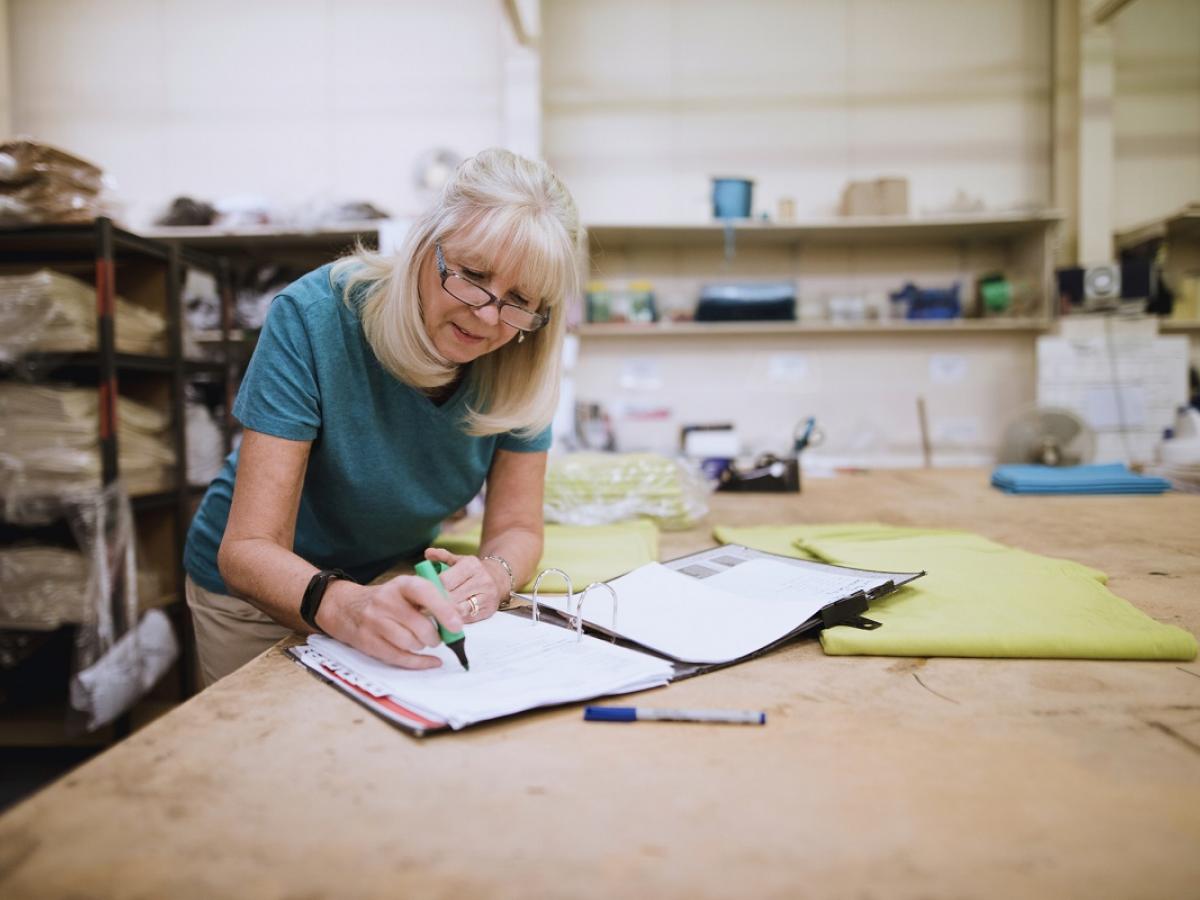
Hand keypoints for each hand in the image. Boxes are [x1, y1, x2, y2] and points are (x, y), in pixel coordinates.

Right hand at [318, 575, 463, 669]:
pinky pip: (399, 658)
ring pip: (411, 643)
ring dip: (423, 646)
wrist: (345, 607)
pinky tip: (430, 661)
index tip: (457, 626)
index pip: (425, 592)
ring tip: (422, 641)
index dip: (443, 610)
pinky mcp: (368, 641)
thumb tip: (457, 617)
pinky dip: (419, 663)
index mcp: (401, 584)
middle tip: (437, 637)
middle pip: (420, 626)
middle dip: (435, 636)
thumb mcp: (406, 590)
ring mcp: (374, 622)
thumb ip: (431, 599)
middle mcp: (386, 601)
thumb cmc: (387, 600)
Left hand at [422, 548, 506, 622]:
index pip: (445, 580)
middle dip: (437, 602)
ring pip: (459, 609)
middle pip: (451, 596)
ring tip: (436, 612)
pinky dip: (456, 619)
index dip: (432, 589)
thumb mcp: (459, 560)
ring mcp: (487, 596)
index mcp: (471, 565)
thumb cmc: (473, 571)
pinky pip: (467, 619)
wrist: (499, 579)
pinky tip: (449, 617)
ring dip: (446, 612)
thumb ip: (442, 556)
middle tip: (423, 607)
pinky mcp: (489, 610)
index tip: (422, 594)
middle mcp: (481, 580)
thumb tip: (427, 553)